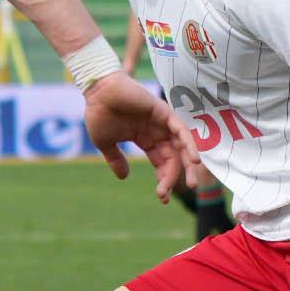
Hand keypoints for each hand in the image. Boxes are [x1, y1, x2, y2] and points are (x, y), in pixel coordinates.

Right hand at [82, 72, 198, 196]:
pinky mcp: (164, 112)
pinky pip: (181, 131)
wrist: (97, 92)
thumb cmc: (99, 113)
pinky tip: (193, 160)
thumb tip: (124, 177)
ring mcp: (162, 122)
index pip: (160, 163)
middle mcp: (157, 132)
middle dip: (174, 177)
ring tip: (192, 183)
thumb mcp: (106, 143)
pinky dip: (189, 144)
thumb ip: (116, 159)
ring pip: (181, 147)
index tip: (162, 198)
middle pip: (173, 158)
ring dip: (187, 165)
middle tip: (169, 195)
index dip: (163, 180)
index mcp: (145, 140)